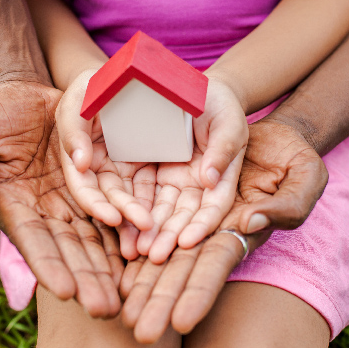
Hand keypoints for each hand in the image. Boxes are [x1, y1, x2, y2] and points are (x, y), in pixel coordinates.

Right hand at [0, 79, 123, 317]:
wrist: (23, 94)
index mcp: (11, 206)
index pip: (33, 241)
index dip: (48, 266)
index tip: (66, 292)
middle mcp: (41, 214)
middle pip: (67, 252)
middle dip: (86, 281)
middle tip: (105, 310)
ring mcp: (67, 205)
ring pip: (92, 243)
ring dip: (107, 272)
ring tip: (125, 301)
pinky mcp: (89, 192)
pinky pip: (111, 220)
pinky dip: (124, 241)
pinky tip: (142, 263)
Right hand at [56, 66, 155, 239]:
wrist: (131, 70)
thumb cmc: (99, 79)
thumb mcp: (81, 93)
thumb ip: (73, 127)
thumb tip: (81, 164)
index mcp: (78, 155)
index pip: (83, 187)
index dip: (94, 204)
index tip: (112, 218)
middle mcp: (97, 168)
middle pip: (108, 199)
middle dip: (124, 217)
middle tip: (145, 228)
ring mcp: (121, 169)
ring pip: (130, 200)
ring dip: (140, 218)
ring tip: (156, 232)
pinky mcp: (142, 167)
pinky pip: (149, 190)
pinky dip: (156, 205)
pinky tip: (169, 220)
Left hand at [116, 115, 326, 342]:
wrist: (266, 135)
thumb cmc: (294, 156)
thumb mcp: (305, 174)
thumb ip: (288, 203)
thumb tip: (250, 221)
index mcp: (241, 231)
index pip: (215, 266)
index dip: (198, 293)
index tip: (180, 324)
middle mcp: (211, 234)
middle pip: (181, 271)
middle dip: (161, 303)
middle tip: (140, 335)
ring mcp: (189, 221)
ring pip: (159, 256)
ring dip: (141, 286)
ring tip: (121, 317)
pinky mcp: (171, 202)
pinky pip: (147, 228)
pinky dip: (132, 251)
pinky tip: (116, 278)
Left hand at [131, 77, 247, 261]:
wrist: (191, 91)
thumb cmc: (218, 104)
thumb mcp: (228, 121)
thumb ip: (223, 148)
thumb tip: (209, 179)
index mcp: (220, 178)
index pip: (214, 206)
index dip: (202, 225)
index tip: (188, 242)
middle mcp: (195, 187)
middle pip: (183, 217)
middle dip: (169, 237)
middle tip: (154, 256)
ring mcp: (171, 183)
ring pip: (159, 212)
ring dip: (148, 233)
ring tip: (136, 252)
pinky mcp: (148, 175)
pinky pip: (137, 196)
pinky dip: (130, 213)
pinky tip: (119, 229)